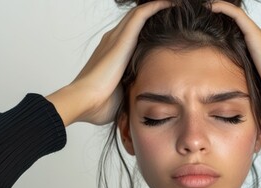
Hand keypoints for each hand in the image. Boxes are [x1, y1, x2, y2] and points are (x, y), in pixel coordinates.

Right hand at [46, 1, 173, 125]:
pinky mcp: (122, 38)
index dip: (148, 29)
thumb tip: (145, 95)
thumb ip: (133, 88)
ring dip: (157, 7)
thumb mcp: (122, 93)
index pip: (132, 34)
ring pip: (139, 13)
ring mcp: (115, 38)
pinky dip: (157, 6)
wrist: (85, 101)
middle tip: (174, 12)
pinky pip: (142, 14)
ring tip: (175, 5)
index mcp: (111, 54)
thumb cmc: (100, 104)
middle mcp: (112, 41)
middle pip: (136, 19)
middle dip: (154, 14)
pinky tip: (171, 4)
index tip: (167, 30)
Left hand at [208, 1, 260, 125]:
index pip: (237, 38)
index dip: (221, 32)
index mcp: (257, 57)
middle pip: (235, 24)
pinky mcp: (257, 38)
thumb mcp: (251, 95)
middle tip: (198, 15)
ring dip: (218, 9)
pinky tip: (210, 6)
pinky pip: (237, 16)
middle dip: (217, 18)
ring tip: (202, 7)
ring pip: (235, 16)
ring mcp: (259, 39)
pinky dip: (223, 8)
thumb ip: (240, 93)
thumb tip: (227, 104)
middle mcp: (259, 44)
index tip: (201, 32)